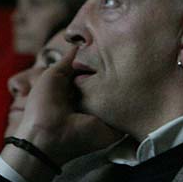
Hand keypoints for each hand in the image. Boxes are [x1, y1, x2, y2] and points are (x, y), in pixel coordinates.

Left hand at [3, 47, 121, 181]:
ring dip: (125, 83)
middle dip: (114, 70)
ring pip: (119, 94)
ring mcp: (104, 112)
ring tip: (134, 66)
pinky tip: (138, 83)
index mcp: (76, 90)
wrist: (48, 137)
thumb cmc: (44, 106)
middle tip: (125, 54)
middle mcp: (92, 100)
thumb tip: (79, 44)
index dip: (98, 61)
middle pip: (107, 81)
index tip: (110, 46)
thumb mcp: (52, 77)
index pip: (93, 72)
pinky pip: (126, 109)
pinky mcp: (114, 124)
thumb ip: (66, 61)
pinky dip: (131, 100)